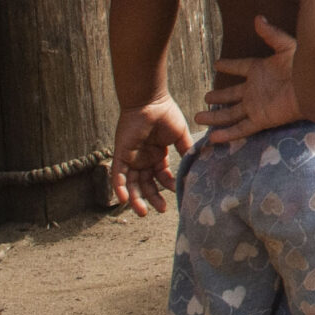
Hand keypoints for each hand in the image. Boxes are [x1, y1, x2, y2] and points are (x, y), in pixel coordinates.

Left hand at [109, 95, 192, 215]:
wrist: (150, 101)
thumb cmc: (166, 115)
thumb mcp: (180, 136)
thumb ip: (186, 150)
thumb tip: (197, 164)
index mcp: (157, 155)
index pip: (161, 176)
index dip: (168, 185)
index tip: (178, 192)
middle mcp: (143, 159)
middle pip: (146, 184)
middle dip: (152, 198)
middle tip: (160, 210)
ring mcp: (131, 158)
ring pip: (131, 184)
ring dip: (136, 199)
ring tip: (143, 212)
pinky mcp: (121, 155)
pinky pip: (117, 175)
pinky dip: (120, 188)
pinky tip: (125, 200)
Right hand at [197, 16, 302, 145]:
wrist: (314, 87)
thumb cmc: (303, 65)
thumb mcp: (286, 46)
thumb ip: (271, 34)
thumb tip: (258, 18)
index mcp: (260, 70)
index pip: (240, 67)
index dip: (229, 66)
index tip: (217, 64)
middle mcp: (255, 89)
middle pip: (232, 94)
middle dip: (219, 97)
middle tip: (205, 97)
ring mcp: (257, 105)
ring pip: (231, 113)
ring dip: (216, 117)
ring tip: (198, 117)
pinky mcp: (261, 119)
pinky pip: (241, 128)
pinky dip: (227, 133)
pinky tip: (214, 137)